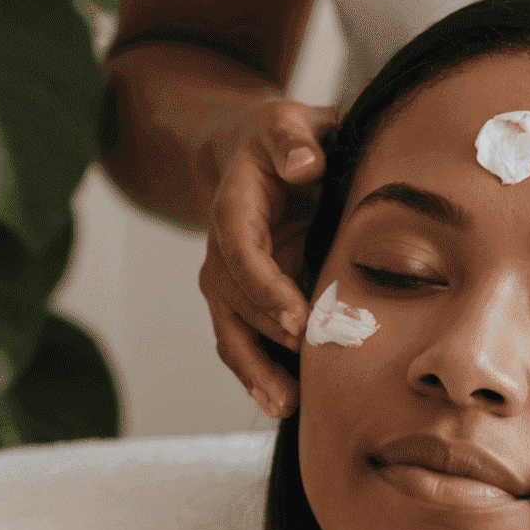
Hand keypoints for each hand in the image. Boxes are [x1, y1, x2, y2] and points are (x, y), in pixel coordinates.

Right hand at [199, 98, 341, 416]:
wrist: (256, 159)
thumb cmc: (284, 140)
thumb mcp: (290, 122)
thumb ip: (296, 137)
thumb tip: (304, 164)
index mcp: (234, 207)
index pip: (241, 250)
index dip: (265, 285)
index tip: (296, 317)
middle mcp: (222, 251)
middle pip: (235, 302)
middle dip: (268, 340)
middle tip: (306, 373)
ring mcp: (228, 282)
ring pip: (232, 332)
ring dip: (257, 372)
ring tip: (286, 407)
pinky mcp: (242, 303)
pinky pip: (243, 343)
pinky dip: (258, 374)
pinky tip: (284, 405)